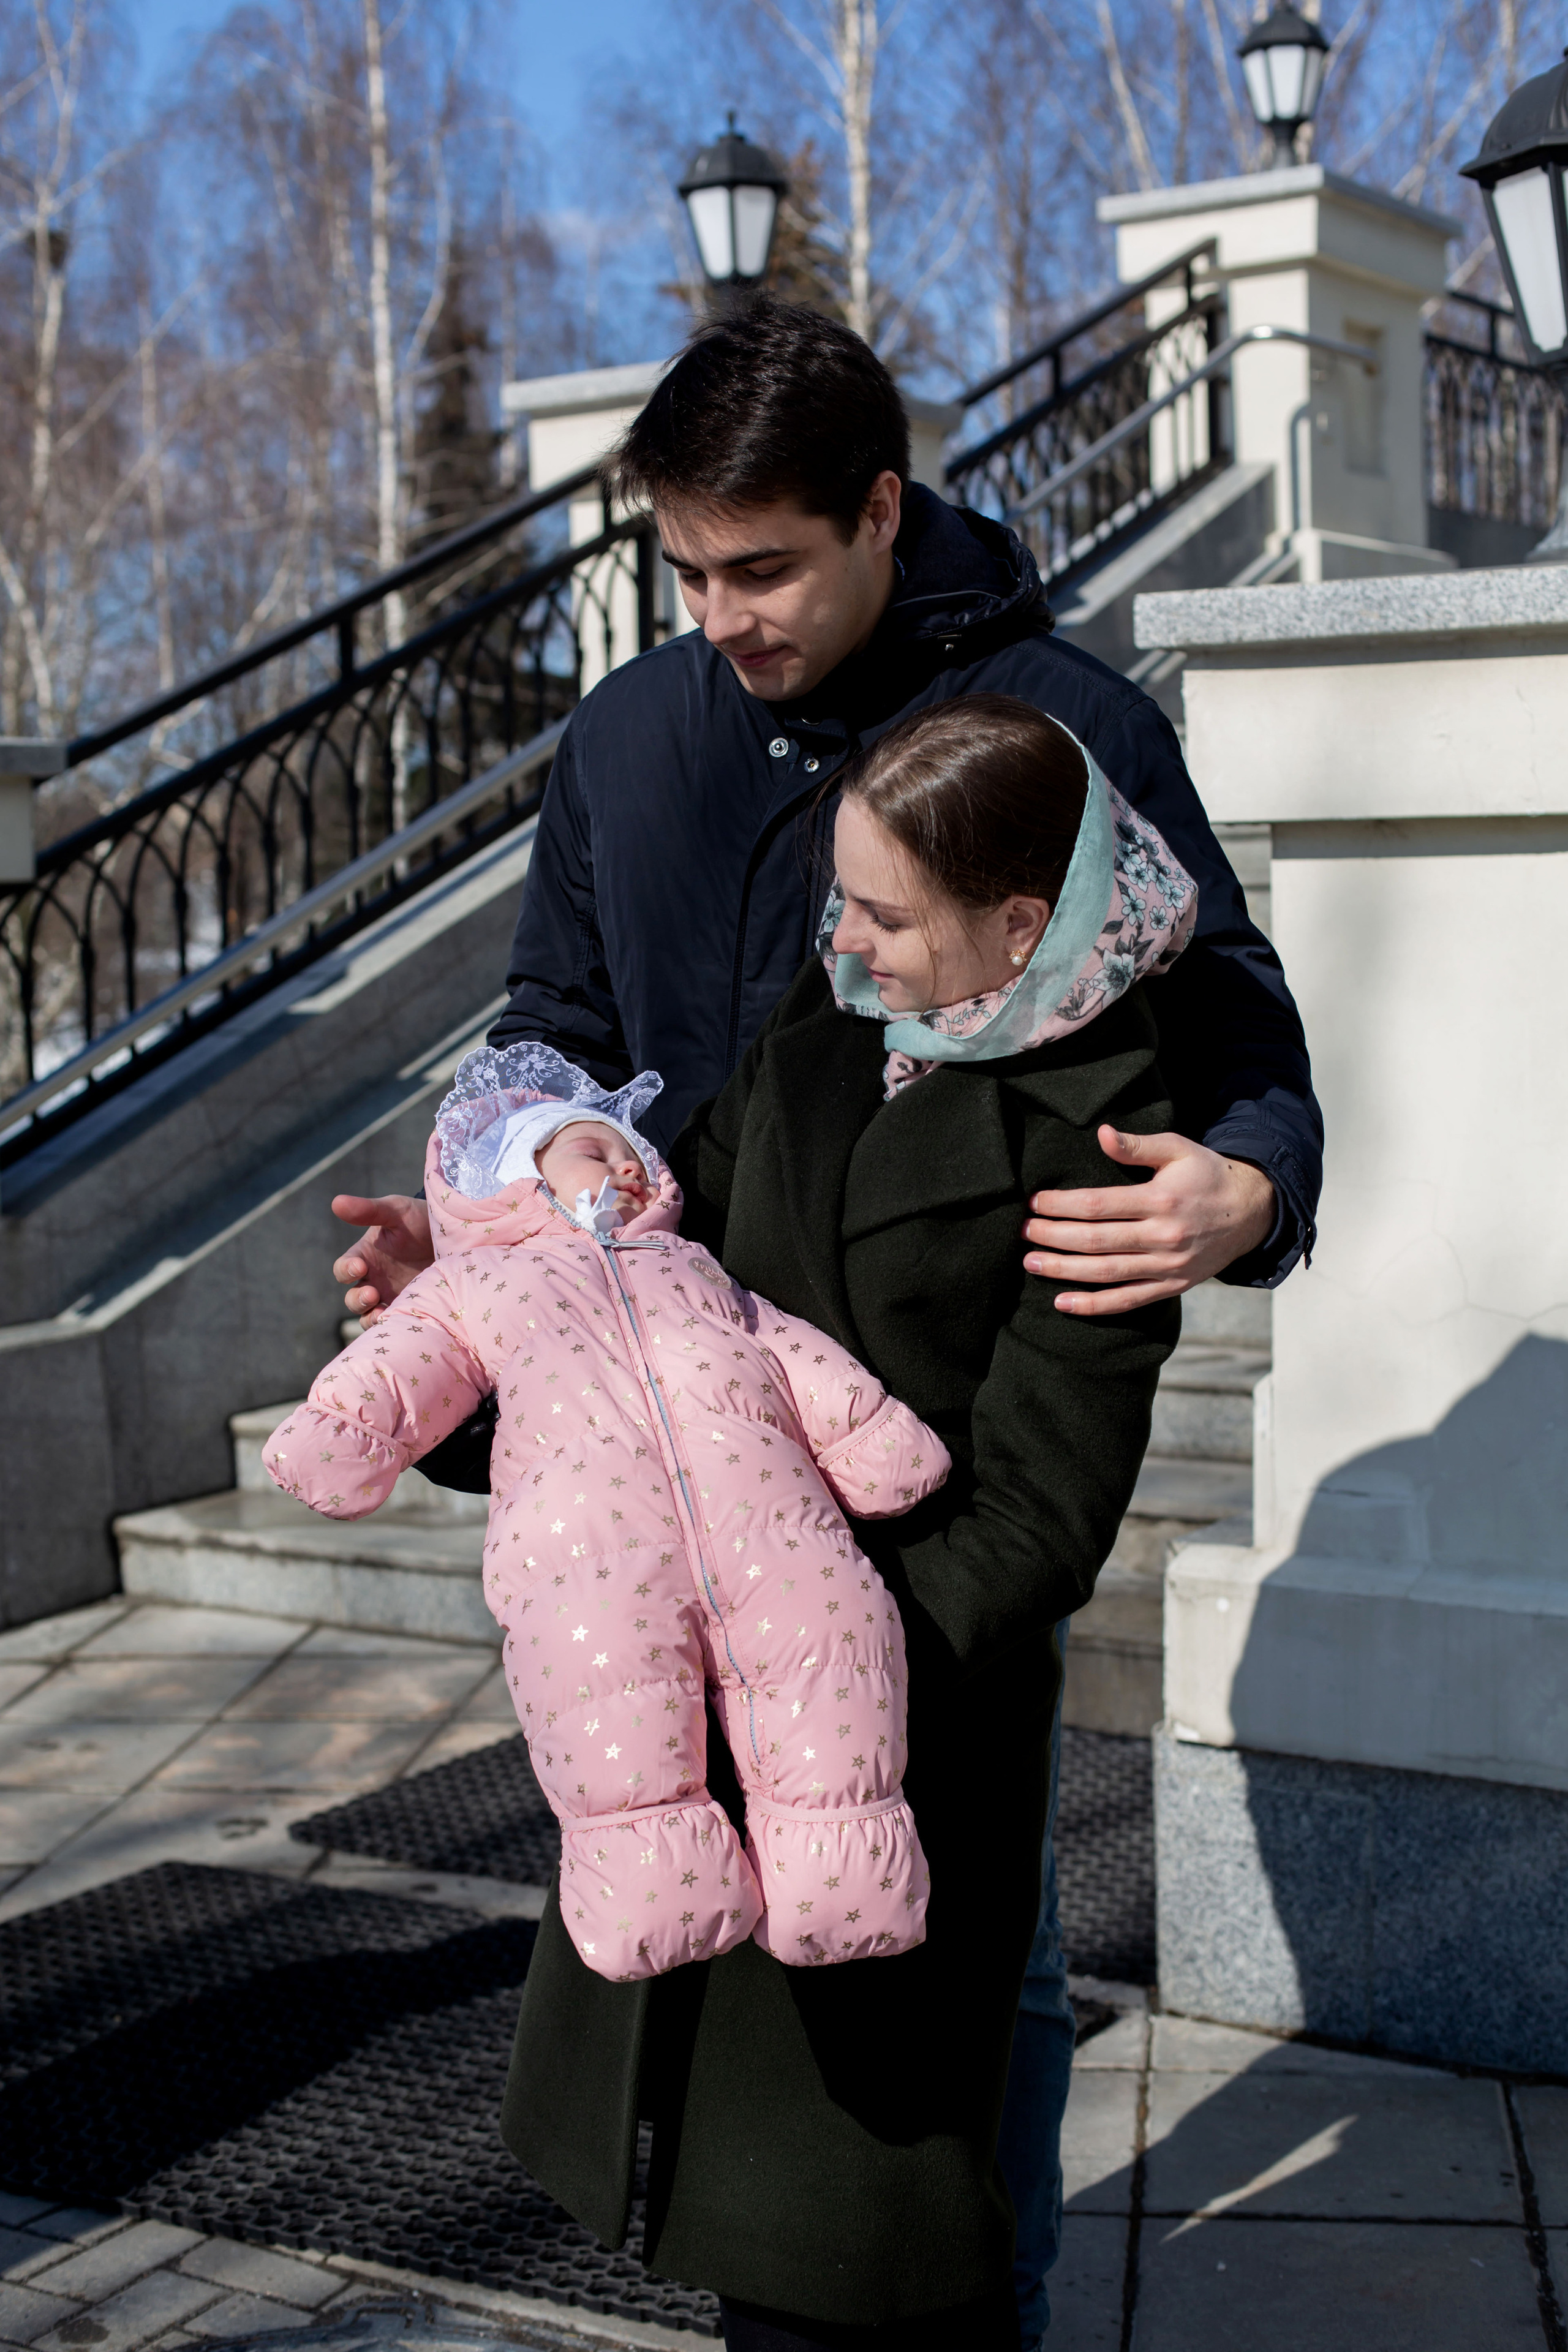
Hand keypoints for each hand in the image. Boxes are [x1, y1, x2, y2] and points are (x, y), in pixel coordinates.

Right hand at [331, 1194, 433, 1326]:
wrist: (454, 1236)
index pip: (343, 1269)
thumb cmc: (419, 1219)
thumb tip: (336, 1202)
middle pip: (352, 1299)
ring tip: (383, 1314)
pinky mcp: (411, 1308)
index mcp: (364, 1257)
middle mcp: (374, 1280)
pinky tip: (403, 1322)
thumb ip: (368, 1210)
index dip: (346, 1270)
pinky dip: (393, 1325)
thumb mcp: (396, 1211)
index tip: (359, 1267)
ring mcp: (391, 1296)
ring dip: (371, 1318)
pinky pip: (395, 1323)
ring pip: (369, 1316)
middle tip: (373, 1294)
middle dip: (358, 1300)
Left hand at [1022, 1128, 1275, 1317]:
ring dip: (1064, 1271)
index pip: (1098, 1205)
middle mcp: (1163, 1236)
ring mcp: (1167, 1266)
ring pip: (1106, 1273)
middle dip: (1053, 1237)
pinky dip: (1094, 1306)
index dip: (1061, 1205)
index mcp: (1160, 1199)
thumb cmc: (1207, 1175)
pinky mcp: (1172, 1286)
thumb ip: (1138, 1145)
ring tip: (1032, 1263)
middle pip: (1096, 1241)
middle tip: (1024, 1232)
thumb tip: (1101, 1133)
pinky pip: (1127, 1301)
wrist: (1252, 1212)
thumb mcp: (1178, 1149)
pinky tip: (1062, 1303)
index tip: (1035, 1202)